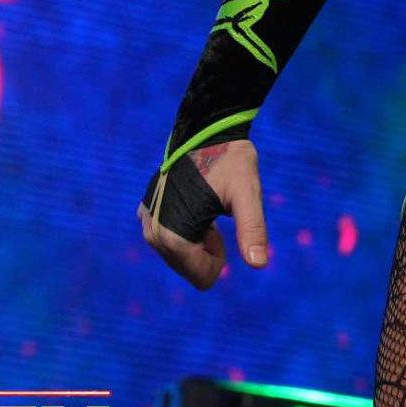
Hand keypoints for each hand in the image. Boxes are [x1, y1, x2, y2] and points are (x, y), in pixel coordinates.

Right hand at [139, 138, 269, 289]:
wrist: (207, 129)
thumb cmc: (230, 160)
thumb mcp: (247, 195)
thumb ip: (252, 229)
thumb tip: (259, 265)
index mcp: (172, 235)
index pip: (201, 277)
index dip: (220, 257)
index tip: (222, 228)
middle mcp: (152, 232)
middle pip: (188, 268)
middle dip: (206, 250)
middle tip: (213, 216)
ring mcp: (146, 221)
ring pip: (178, 256)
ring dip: (197, 240)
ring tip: (206, 209)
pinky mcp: (146, 211)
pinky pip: (168, 240)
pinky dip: (185, 231)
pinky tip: (196, 206)